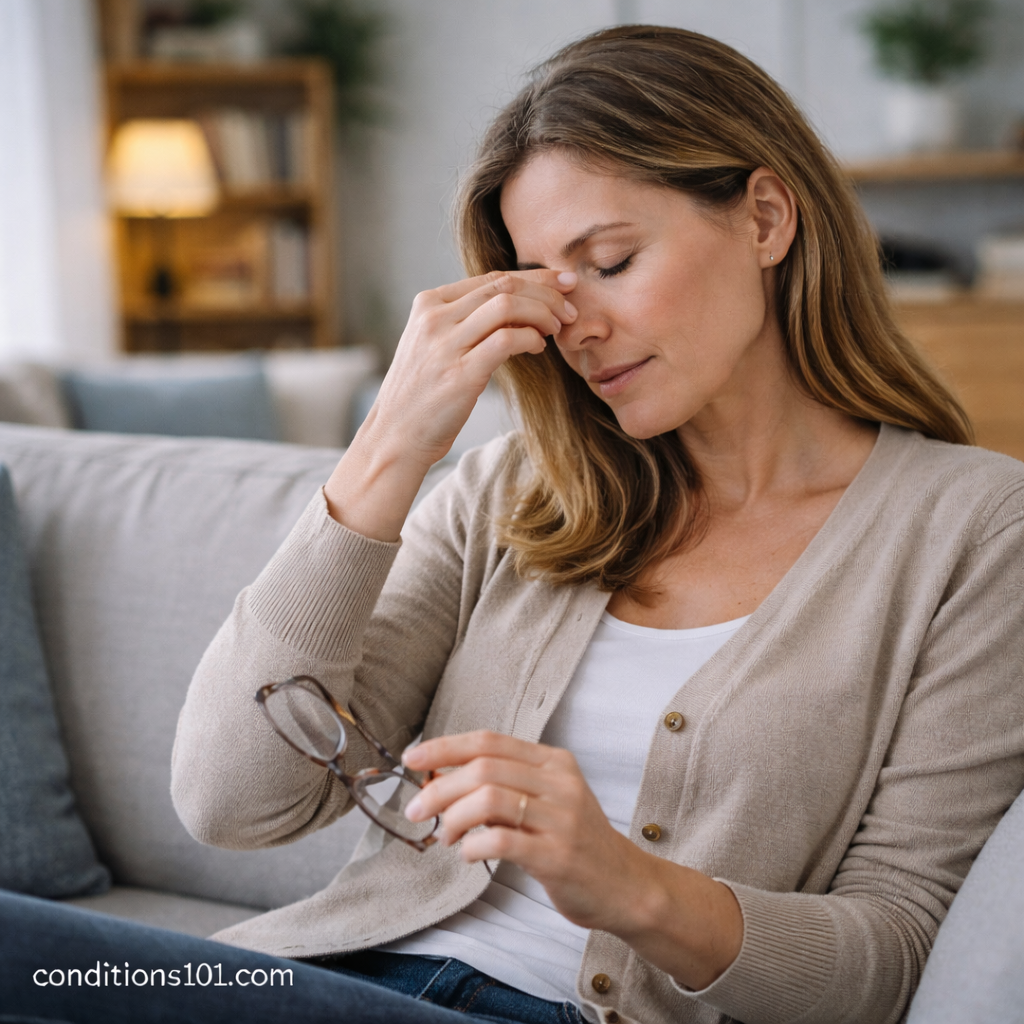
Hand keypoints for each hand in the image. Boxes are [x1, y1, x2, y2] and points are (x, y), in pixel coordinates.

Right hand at [364, 269, 577, 470]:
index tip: (561, 283)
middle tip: (569, 308)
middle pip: (503, 286)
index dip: (533, 277)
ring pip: (507, 306)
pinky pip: (507, 340)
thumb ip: (463, 321)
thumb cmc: (422, 395)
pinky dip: (531, 338)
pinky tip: (539, 347)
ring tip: (557, 329)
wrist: (395, 437)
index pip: (490, 277)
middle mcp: (434, 318)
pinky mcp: (460, 373)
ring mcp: (445, 344)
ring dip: (542, 313)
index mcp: (428, 304)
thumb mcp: (434, 345)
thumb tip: (515, 306)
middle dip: (546, 292)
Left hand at [404, 730, 635, 928]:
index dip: (444, 747)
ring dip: (452, 818)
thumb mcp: (548, 800)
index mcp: (554, 762)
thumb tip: (442, 781)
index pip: (489, 741)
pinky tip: (467, 853)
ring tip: (444, 836)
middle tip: (416, 809)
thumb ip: (505, 786)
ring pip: (489, 799)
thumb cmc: (576, 842)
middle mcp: (560, 783)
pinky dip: (473, 845)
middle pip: (483, 768)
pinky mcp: (558, 856)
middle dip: (439, 787)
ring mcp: (561, 819)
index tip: (412, 759)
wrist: (626, 885)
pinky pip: (502, 840)